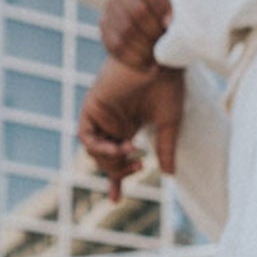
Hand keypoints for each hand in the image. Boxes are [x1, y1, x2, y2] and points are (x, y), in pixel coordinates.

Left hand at [78, 57, 184, 201]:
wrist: (159, 57)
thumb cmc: (167, 84)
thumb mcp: (168, 124)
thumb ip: (165, 149)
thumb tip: (169, 175)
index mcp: (128, 126)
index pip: (117, 159)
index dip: (115, 180)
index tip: (116, 200)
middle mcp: (112, 122)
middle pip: (105, 159)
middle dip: (119, 171)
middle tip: (138, 166)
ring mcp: (101, 114)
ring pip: (94, 151)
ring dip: (111, 160)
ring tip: (131, 154)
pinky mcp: (93, 105)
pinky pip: (87, 136)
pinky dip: (99, 147)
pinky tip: (119, 147)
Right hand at [100, 0, 172, 69]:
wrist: (161, 41)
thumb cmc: (177, 25)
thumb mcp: (184, 16)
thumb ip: (179, 14)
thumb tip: (168, 22)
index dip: (160, 4)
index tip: (171, 23)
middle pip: (137, 11)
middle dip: (154, 33)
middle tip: (165, 45)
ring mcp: (112, 6)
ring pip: (126, 30)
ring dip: (145, 49)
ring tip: (159, 59)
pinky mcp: (104, 25)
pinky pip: (116, 45)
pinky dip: (135, 59)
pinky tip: (148, 65)